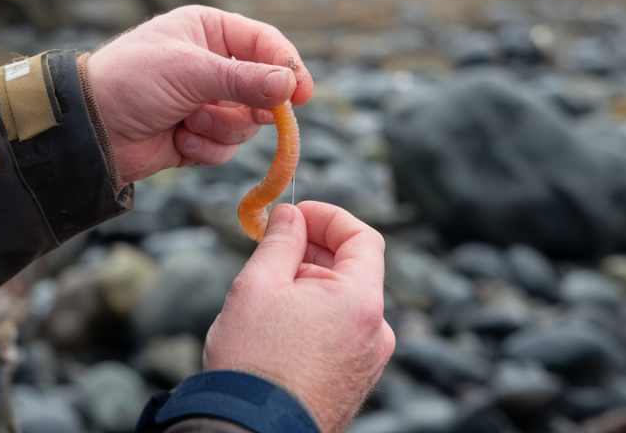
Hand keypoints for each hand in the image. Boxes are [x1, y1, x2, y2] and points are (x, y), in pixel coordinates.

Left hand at [84, 5, 313, 181]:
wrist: (89, 130)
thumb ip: (243, 79)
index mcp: (209, 30)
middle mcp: (213, 63)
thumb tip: (291, 86)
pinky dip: (206, 147)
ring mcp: (208, 101)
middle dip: (248, 106)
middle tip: (242, 112)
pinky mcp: (200, 134)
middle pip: (264, 88)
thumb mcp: (189, 72)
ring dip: (220, 128)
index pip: (264, 43)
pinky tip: (177, 140)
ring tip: (187, 122)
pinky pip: (227, 147)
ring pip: (248, 123)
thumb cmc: (131, 82)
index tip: (303, 94)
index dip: (287, 66)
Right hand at [203, 202, 395, 432]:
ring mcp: (368, 359)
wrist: (249, 432)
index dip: (328, 216)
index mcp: (361, 301)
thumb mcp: (258, 284)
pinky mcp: (354, 379)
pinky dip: (316, 315)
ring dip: (310, 284)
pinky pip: (341, 330)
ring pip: (343, 301)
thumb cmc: (252, 363)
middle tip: (272, 249)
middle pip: (353, 269)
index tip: (296, 214)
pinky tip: (279, 325)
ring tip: (268, 295)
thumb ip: (281, 240)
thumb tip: (290, 216)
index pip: (362, 237)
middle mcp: (376, 330)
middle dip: (312, 251)